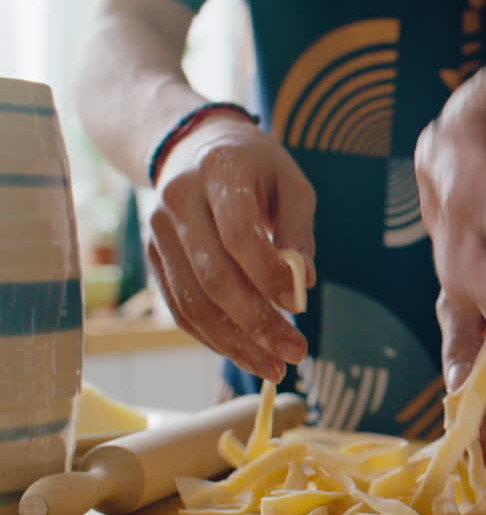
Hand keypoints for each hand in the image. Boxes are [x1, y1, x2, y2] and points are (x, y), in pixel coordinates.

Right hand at [146, 113, 315, 381]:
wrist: (192, 146)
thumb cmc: (256, 167)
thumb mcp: (291, 183)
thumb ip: (298, 230)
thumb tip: (303, 282)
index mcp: (218, 172)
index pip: (239, 234)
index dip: (268, 275)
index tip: (300, 305)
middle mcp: (178, 202)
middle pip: (213, 277)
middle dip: (257, 324)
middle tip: (296, 353)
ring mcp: (158, 232)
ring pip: (192, 301)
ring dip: (234, 343)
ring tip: (274, 368)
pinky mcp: (154, 258)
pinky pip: (179, 308)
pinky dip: (212, 337)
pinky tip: (245, 354)